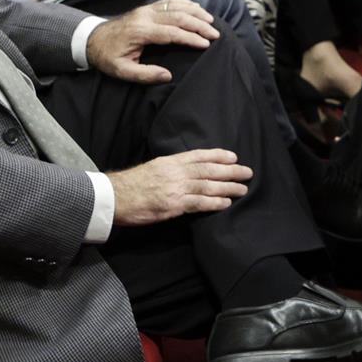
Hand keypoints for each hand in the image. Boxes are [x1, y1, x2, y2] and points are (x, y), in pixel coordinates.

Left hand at [85, 0, 219, 81]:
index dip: (190, 37)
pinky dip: (186, 3)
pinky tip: (197, 8)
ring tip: (211, 21)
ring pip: (176, 5)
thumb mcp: (122, 71)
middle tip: (215, 34)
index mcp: (140, 31)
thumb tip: (167, 75)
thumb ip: (144, 74)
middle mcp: (145, 16)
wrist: (92, 39)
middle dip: (199, 24)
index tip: (206, 44)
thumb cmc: (108, 57)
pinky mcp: (147, 8)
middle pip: (178, 16)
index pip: (172, 32)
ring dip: (195, 12)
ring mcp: (146, 9)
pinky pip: (170, 1)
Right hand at [107, 149, 251, 224]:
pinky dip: (214, 202)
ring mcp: (175, 188)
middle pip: (208, 169)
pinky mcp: (173, 205)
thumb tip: (185, 173)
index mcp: (169, 162)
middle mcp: (175, 172)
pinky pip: (198, 203)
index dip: (217, 155)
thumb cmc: (130, 185)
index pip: (198, 156)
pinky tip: (226, 203)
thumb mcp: (151, 169)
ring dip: (228, 187)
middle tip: (247, 171)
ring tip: (243, 189)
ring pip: (207, 185)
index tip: (233, 156)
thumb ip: (169, 170)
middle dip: (230, 171)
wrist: (114, 197)